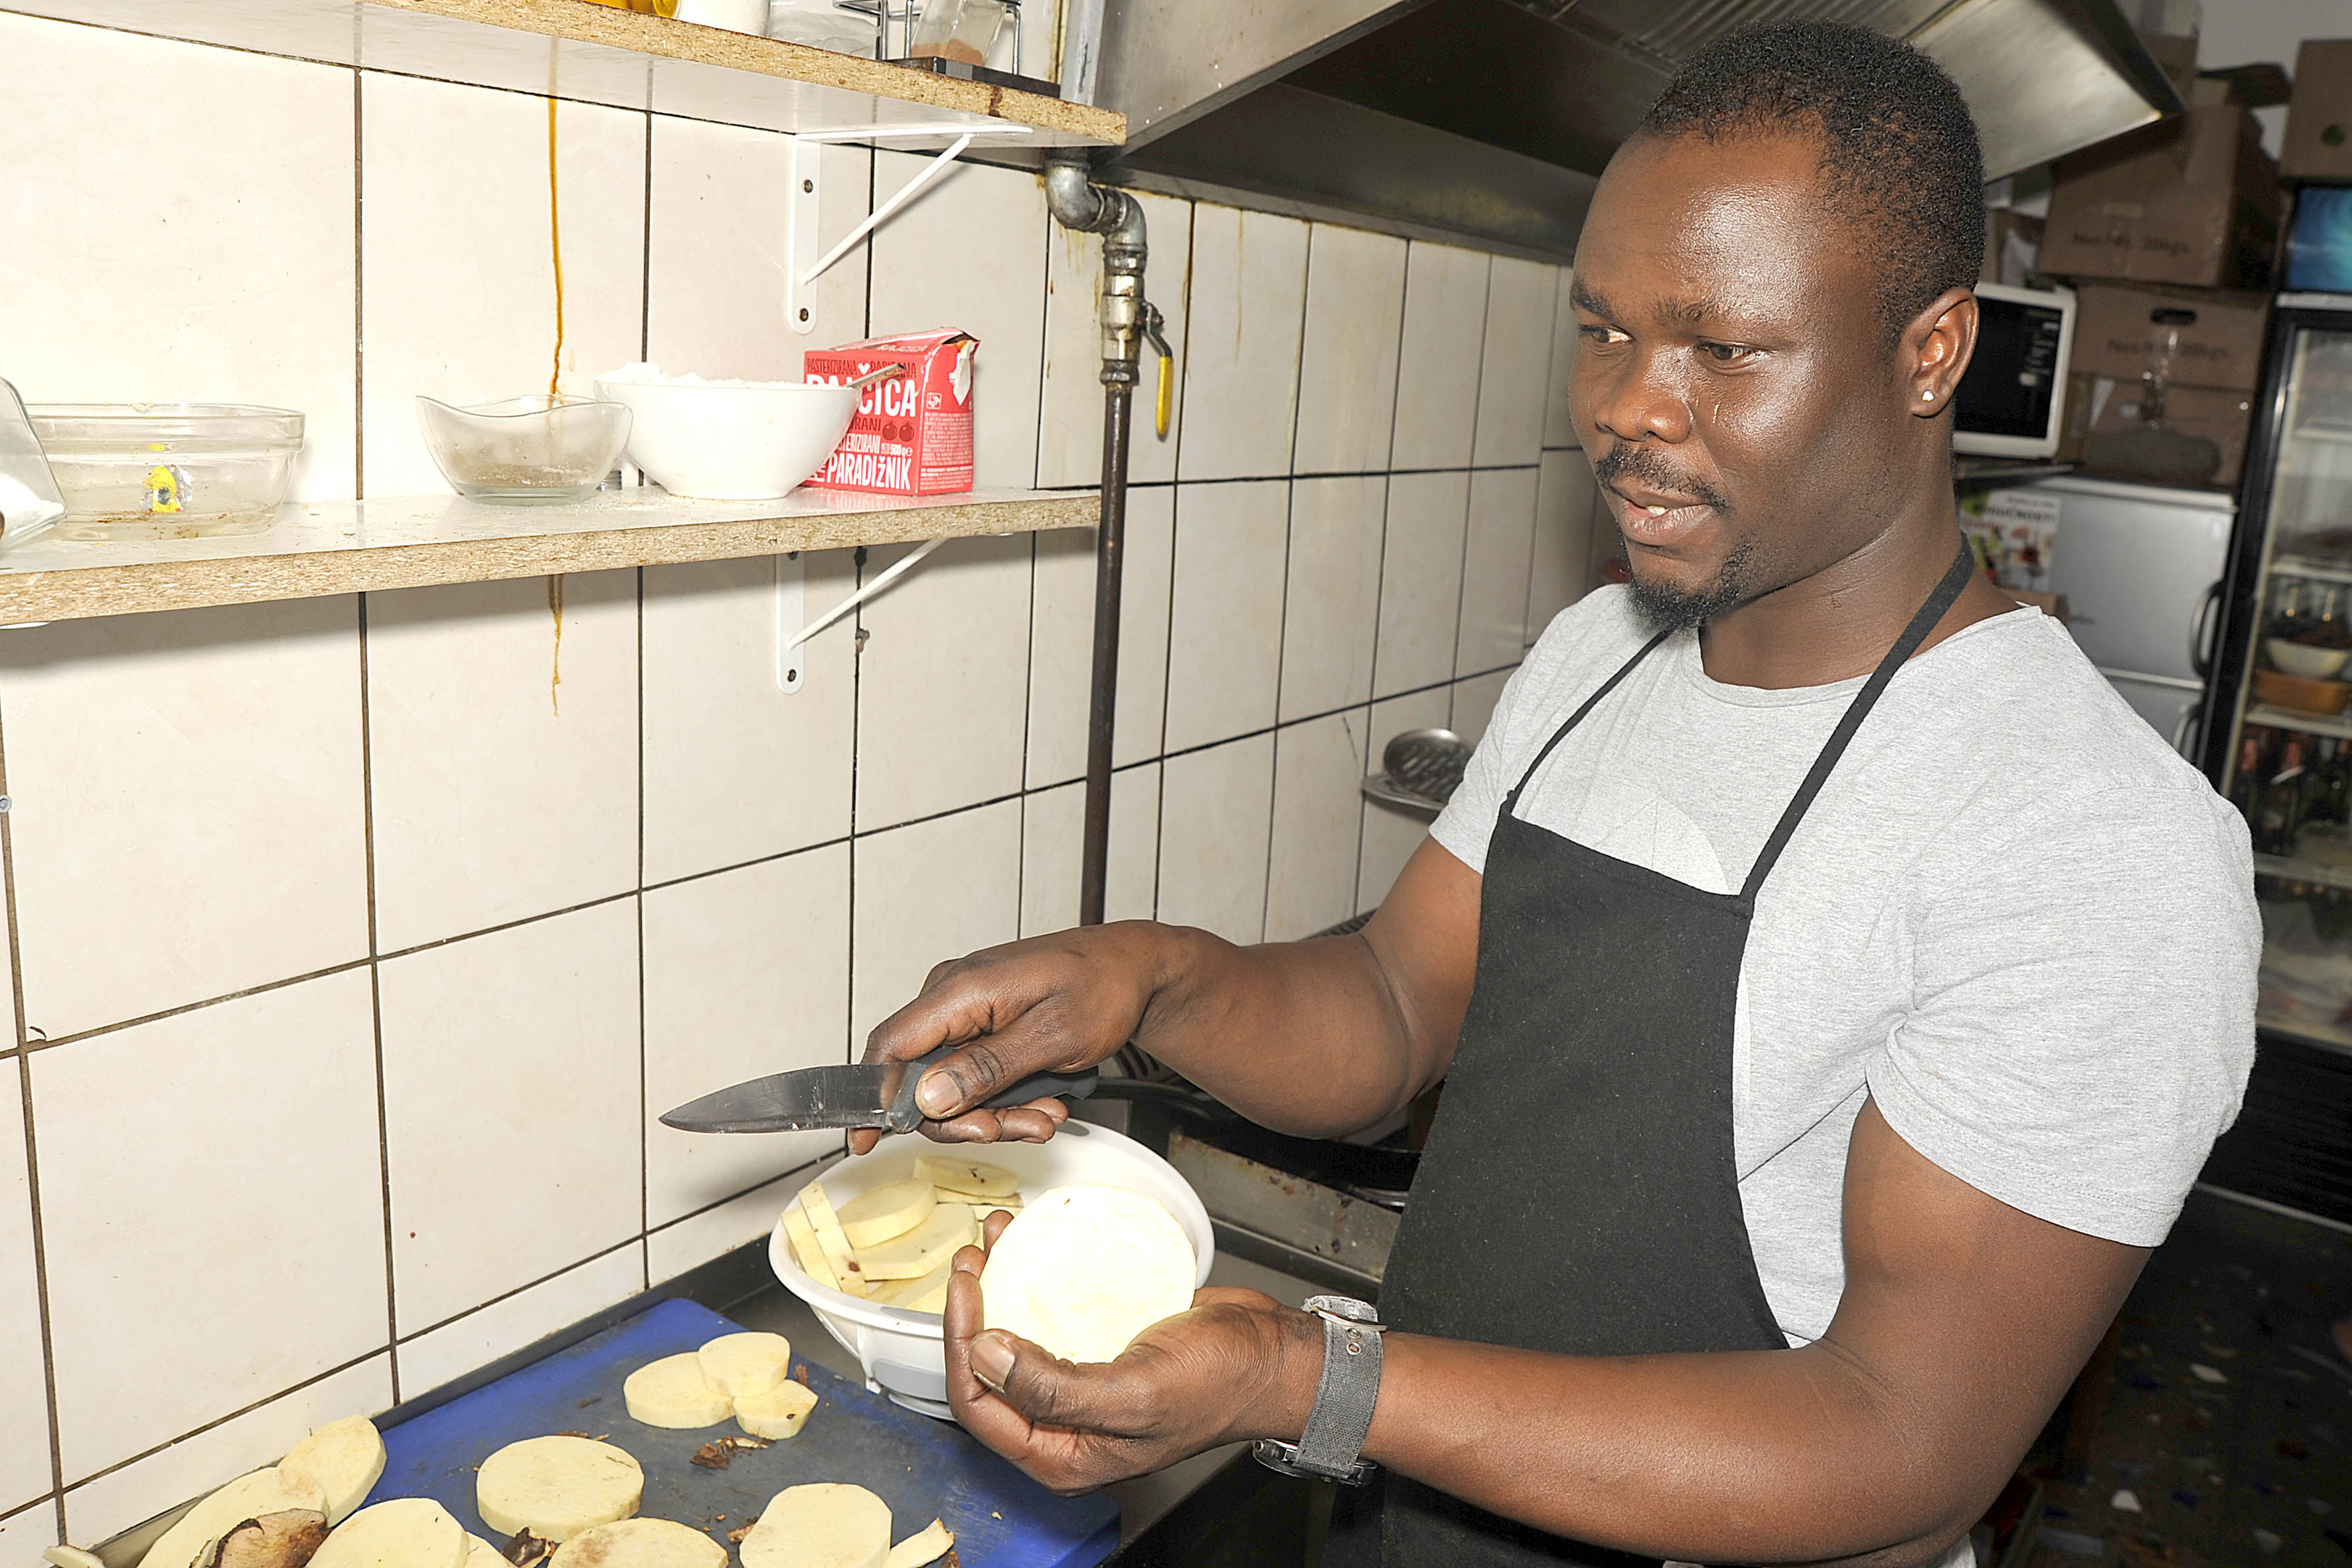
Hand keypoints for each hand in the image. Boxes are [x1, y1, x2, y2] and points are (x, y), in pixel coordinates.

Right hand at [849, 923, 1171, 1153]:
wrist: (1137, 969)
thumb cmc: (1104, 987)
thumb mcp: (1051, 1037)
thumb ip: (986, 1068)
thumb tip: (927, 1097)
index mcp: (960, 989)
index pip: (890, 1047)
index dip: (873, 1099)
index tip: (863, 1142)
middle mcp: (952, 995)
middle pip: (922, 1077)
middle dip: (967, 1116)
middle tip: (1018, 1129)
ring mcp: (967, 1009)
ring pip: (953, 1083)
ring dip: (996, 1111)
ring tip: (1046, 1115)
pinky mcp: (983, 1022)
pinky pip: (974, 1072)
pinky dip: (1004, 1096)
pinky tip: (1042, 1101)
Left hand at [941, 1211, 1317, 1492]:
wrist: (1272, 1354)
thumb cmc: (1220, 1386)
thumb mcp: (1135, 1392)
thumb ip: (1053, 1388)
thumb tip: (985, 1357)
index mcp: (1063, 1455)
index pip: (980, 1407)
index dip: (962, 1348)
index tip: (967, 1291)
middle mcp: (1063, 1423)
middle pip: (987, 1371)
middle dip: (971, 1312)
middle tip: (973, 1260)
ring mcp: (1079, 1382)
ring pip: (1014, 1337)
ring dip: (997, 1286)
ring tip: (994, 1240)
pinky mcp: (1097, 1346)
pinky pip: (1049, 1314)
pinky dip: (1032, 1278)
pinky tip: (1029, 1245)